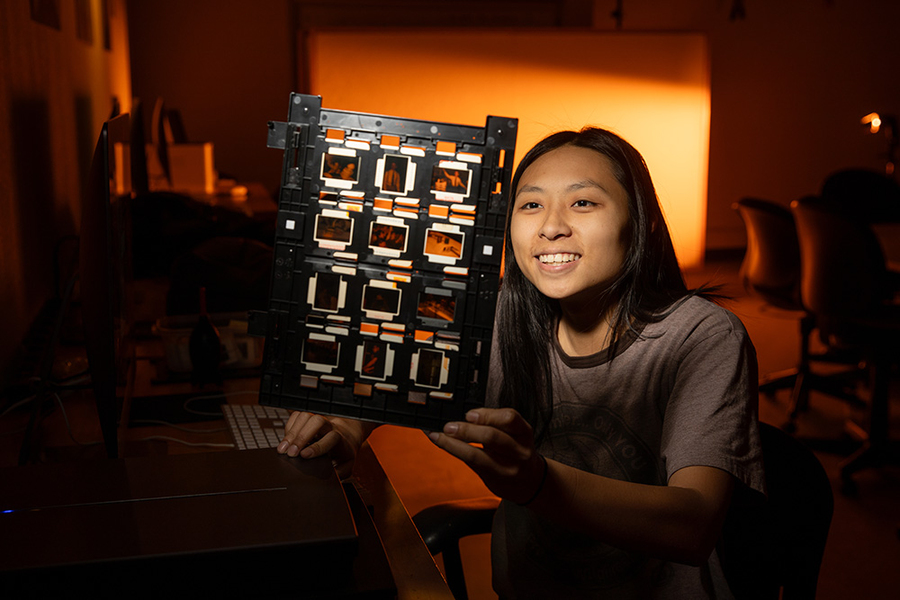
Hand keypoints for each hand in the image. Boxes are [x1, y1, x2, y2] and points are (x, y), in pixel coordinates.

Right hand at [276, 412, 366, 478]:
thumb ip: (342, 471)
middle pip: (317, 422)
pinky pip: (297, 416)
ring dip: (292, 432)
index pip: (331, 438)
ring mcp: (318, 420)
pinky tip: (286, 440)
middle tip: (290, 453)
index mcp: (340, 438)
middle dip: (301, 437)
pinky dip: (288, 428)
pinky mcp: (308, 418)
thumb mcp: (348, 463)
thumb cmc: (344, 450)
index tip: (304, 455)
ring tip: (283, 448)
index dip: (316, 447)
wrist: (346, 434)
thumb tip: (333, 477)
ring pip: (305, 417)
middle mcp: (329, 426)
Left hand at [428, 408, 545, 503]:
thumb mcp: (514, 435)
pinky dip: (454, 452)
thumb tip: (462, 416)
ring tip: (440, 436)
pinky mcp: (495, 479)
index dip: (488, 415)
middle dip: (466, 430)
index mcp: (524, 432)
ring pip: (477, 455)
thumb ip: (494, 424)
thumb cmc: (515, 451)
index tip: (469, 414)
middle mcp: (519, 450)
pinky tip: (444, 444)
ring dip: (454, 444)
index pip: (510, 418)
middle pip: (491, 436)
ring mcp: (508, 467)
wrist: (530, 482)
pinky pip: (471, 464)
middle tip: (448, 426)